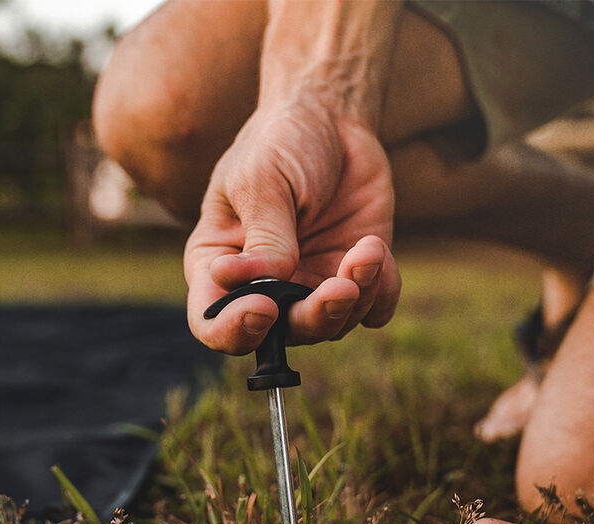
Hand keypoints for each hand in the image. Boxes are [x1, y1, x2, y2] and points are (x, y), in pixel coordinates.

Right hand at [184, 99, 399, 353]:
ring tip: (367, 250)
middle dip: (315, 317)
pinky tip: (375, 251)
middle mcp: (264, 288)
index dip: (233, 331)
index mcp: (220, 265)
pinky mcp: (353, 277)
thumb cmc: (280, 142)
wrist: (332, 119)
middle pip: (281, 336)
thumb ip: (264, 235)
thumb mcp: (260, 179)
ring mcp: (310, 285)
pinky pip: (372, 310)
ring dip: (356, 297)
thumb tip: (260, 282)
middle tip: (340, 287)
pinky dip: (382, 292)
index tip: (263, 308)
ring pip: (332, 326)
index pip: (211, 322)